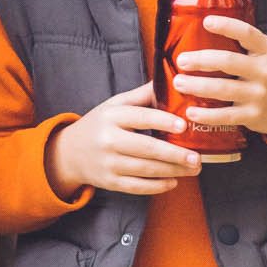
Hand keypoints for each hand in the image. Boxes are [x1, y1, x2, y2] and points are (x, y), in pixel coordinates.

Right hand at [45, 84, 201, 198]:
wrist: (69, 152)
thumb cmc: (100, 125)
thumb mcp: (115, 105)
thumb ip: (142, 95)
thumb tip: (172, 80)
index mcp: (111, 116)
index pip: (140, 117)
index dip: (163, 121)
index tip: (184, 126)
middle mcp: (108, 140)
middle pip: (146, 148)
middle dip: (174, 154)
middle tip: (197, 157)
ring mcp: (108, 163)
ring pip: (145, 170)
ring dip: (173, 171)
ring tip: (194, 169)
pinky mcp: (109, 182)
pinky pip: (137, 187)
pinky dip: (157, 186)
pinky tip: (174, 181)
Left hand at [172, 14, 266, 137]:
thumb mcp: (266, 52)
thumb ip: (244, 43)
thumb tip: (203, 29)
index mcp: (266, 50)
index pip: (247, 33)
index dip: (227, 25)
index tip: (206, 21)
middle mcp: (264, 71)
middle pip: (229, 62)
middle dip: (202, 60)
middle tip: (181, 60)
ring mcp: (259, 94)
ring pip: (223, 89)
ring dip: (197, 86)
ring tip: (178, 82)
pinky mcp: (254, 115)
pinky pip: (226, 116)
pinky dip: (206, 115)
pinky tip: (190, 112)